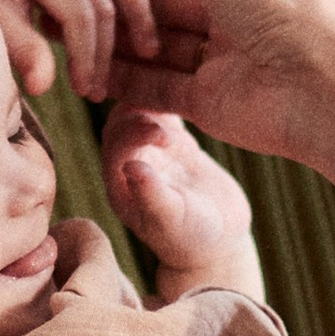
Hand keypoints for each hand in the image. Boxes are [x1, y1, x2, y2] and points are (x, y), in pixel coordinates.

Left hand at [0, 0, 127, 99]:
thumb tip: (42, 86)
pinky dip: (130, 7)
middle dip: (104, 51)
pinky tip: (133, 39)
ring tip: (143, 59)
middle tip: (98, 92)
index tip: (83, 91)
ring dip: (135, 23)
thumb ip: (23, 52)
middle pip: (104, 2)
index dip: (85, 57)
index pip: (79, 14)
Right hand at [95, 0, 334, 223]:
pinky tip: (90, 67)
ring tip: (74, 22)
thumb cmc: (287, 13)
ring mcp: (228, 54)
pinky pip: (158, 86)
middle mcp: (246, 6)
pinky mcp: (211, 99)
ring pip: (162, 39)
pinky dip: (126, 77)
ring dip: (122, 33)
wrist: (325, 91)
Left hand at [101, 103, 254, 281]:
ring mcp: (153, 151)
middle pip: (122, 123)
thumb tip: (132, 167)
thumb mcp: (173, 222)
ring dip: (154, 101)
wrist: (219, 242)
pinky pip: (167, 115)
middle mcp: (131, 163)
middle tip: (170, 115)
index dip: (133, 134)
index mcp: (120, 183)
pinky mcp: (176, 143)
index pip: (115, 147)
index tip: (162, 135)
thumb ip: (152, 197)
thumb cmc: (192, 240)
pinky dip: (173, 101)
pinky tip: (191, 92)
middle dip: (141, 111)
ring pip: (142, 112)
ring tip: (179, 96)